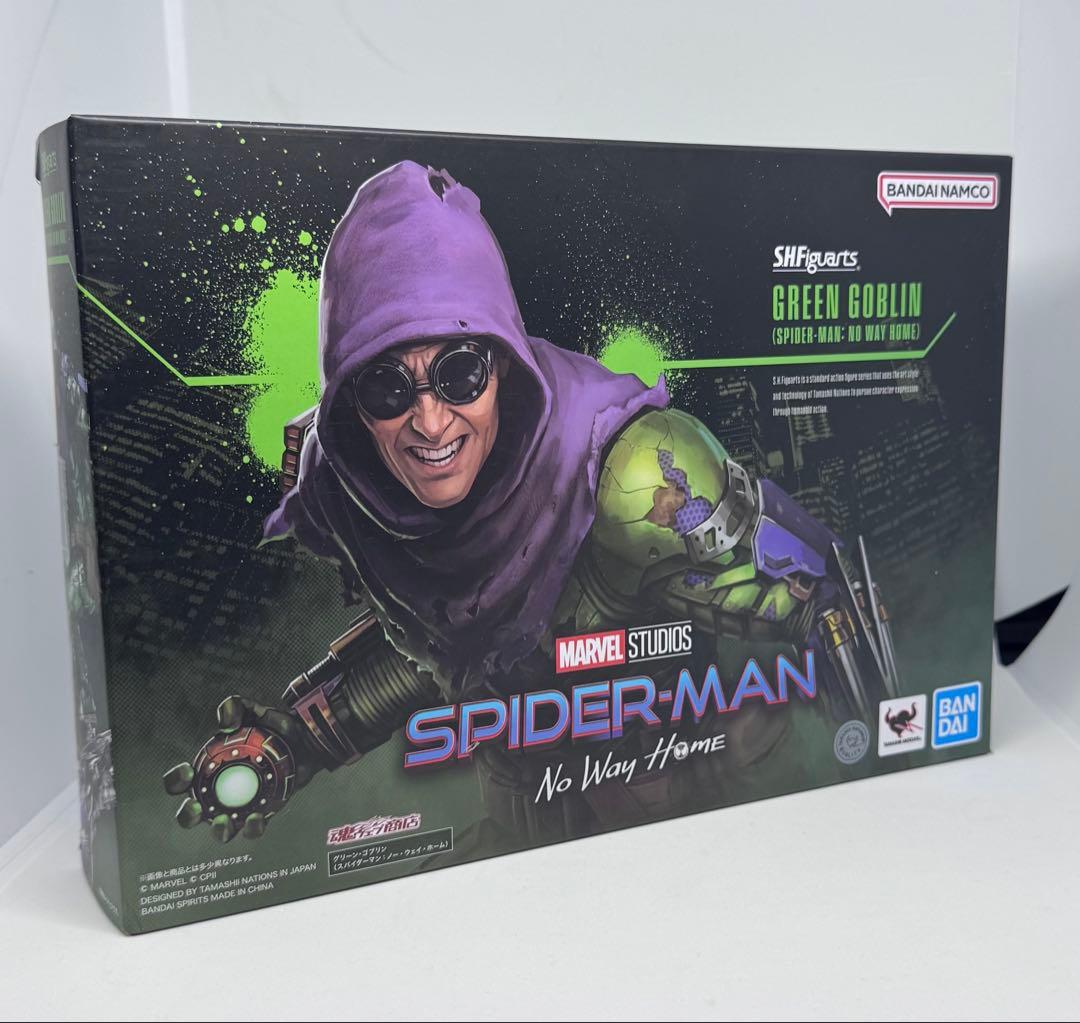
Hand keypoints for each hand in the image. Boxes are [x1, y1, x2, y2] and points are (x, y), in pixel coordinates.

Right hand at [163, 695, 321, 842]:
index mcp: (207, 771)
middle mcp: (217, 794)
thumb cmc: (272, 727)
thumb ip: (236, 707)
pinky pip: (252, 828)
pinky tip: (257, 817)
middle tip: (197, 807)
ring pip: (220, 829)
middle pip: (190, 814)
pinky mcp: (260, 816)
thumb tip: (225, 722)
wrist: (306, 741)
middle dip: (187, 815)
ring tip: (224, 821)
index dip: (176, 780)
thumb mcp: (254, 711)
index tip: (188, 771)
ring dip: (218, 830)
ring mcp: (237, 808)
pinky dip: (251, 827)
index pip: (180, 781)